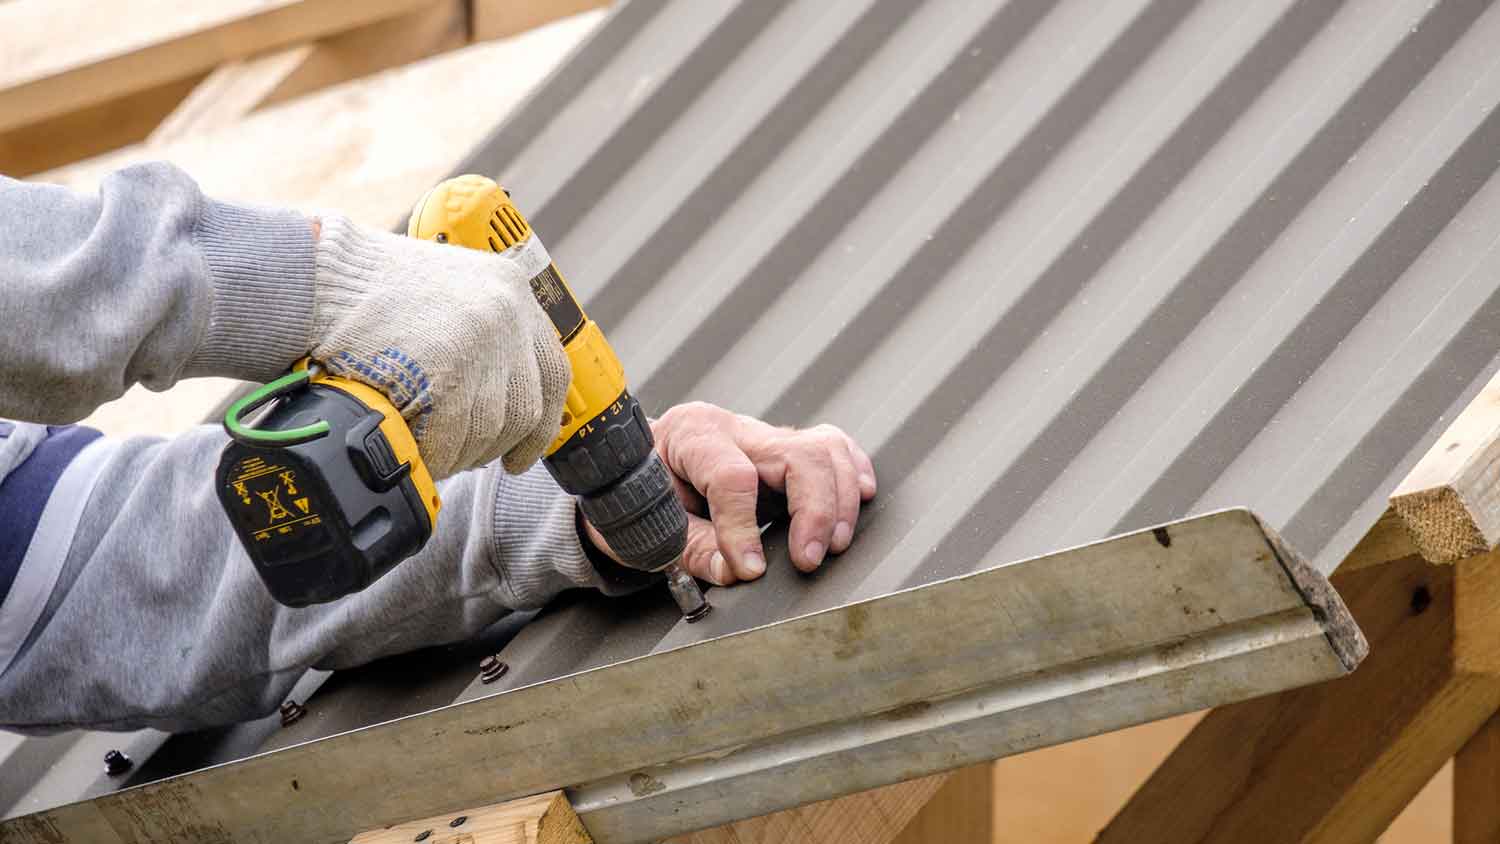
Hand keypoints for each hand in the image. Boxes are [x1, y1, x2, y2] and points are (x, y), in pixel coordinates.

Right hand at [308, 215, 569, 478]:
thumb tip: (499, 398)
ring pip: (490, 429)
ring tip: (430, 448)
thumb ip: (483, 332)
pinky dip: (434, 455)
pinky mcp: (447, 369)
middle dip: (495, 445)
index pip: (553, 371)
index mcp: (511, 289)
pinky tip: (414, 450)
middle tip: (465, 456)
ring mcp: (481, 341)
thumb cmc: (368, 291)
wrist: (318, 277)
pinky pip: (452, 437)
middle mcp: (507, 313)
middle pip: (525, 409)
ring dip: (460, 453)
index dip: (543, 421)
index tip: (524, 452)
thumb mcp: (446, 291)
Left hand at [584, 402, 876, 584]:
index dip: (743, 528)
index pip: (732, 477)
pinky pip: (832, 446)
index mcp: (691, 434)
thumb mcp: (645, 526)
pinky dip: (852, 472)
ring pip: (824, 447)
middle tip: (810, 560)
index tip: (751, 570)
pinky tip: (860, 497)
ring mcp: (763, 435)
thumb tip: (737, 572)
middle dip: (814, 510)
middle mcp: (733, 427)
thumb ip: (690, 549)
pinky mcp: (785, 449)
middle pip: (797, 454)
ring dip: (839, 498)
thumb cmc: (636, 497)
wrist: (630, 475)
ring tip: (834, 544)